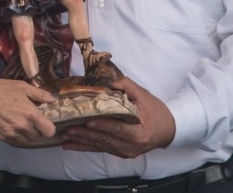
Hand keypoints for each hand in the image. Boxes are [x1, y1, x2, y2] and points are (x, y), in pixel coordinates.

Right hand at [0, 76, 56, 146]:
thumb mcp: (22, 86)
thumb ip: (40, 94)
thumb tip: (54, 98)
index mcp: (31, 114)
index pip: (49, 131)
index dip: (49, 127)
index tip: (45, 122)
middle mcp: (23, 127)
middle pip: (38, 138)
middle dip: (38, 131)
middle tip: (32, 121)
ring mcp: (12, 134)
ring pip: (27, 142)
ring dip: (27, 135)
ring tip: (22, 125)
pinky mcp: (2, 137)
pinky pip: (15, 142)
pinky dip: (17, 138)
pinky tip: (13, 128)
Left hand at [60, 76, 174, 157]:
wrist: (167, 130)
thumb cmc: (155, 111)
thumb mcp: (143, 95)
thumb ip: (126, 86)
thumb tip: (108, 80)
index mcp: (138, 132)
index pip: (117, 128)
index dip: (102, 125)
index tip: (87, 121)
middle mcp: (131, 146)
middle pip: (104, 139)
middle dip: (84, 134)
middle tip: (67, 128)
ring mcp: (125, 152)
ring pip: (100, 146)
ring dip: (81, 141)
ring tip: (64, 136)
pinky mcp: (120, 153)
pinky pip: (100, 149)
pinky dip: (85, 147)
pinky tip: (70, 145)